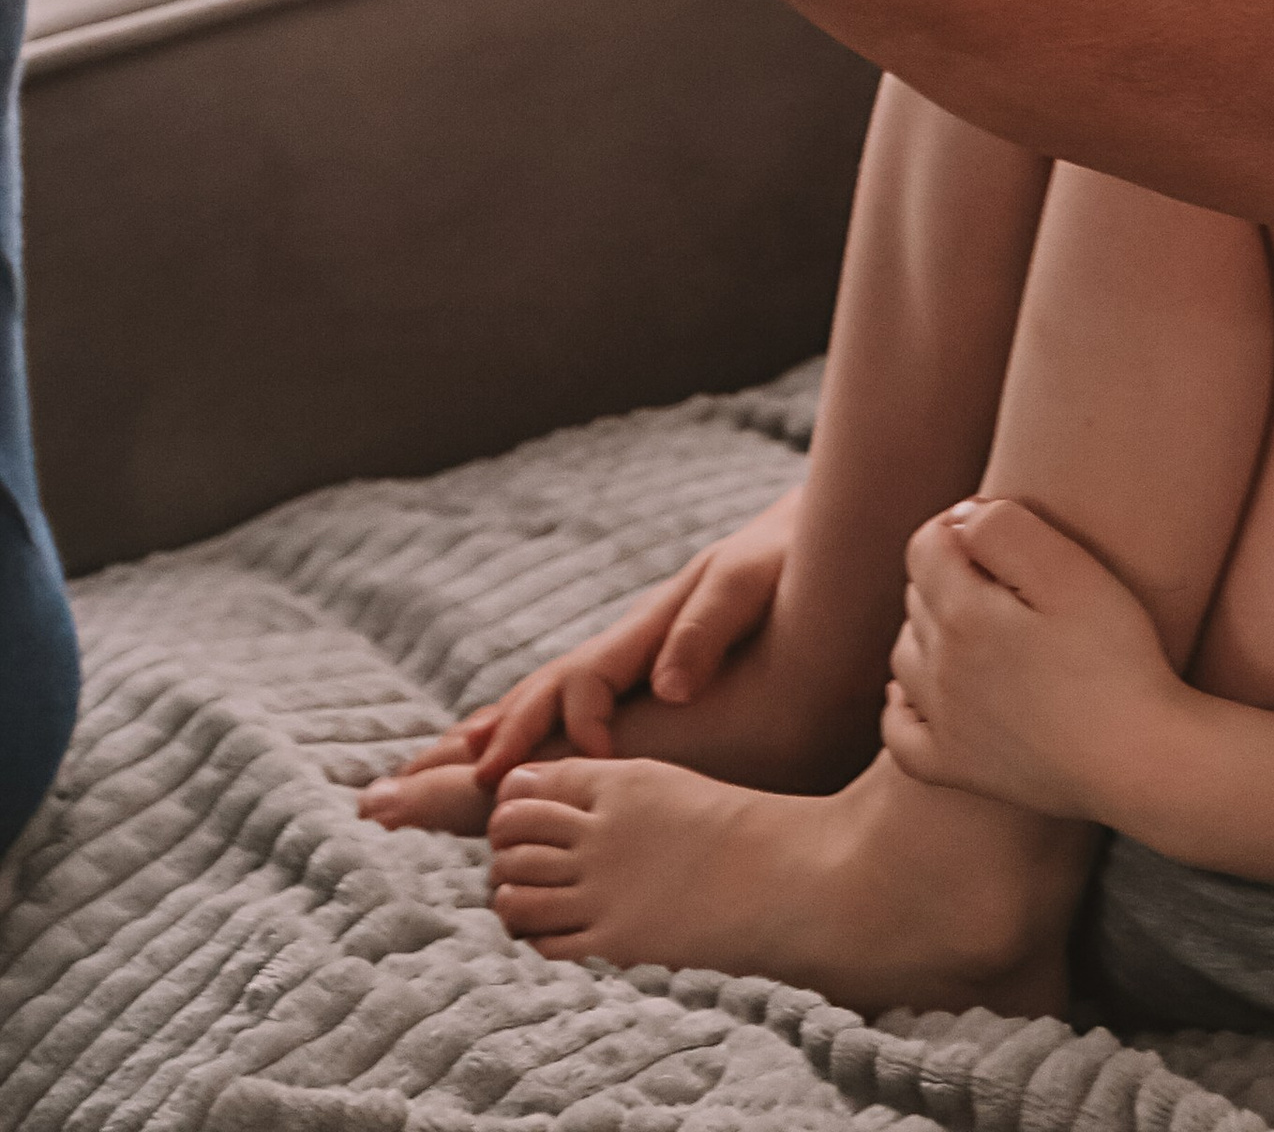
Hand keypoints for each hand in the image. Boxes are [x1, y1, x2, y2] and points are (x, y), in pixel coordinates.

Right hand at [418, 488, 801, 785]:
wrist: (804, 529)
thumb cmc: (784, 557)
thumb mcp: (755, 581)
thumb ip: (710, 626)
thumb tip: (668, 687)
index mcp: (647, 628)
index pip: (587, 680)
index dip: (577, 723)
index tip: (590, 763)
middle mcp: (623, 645)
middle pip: (539, 692)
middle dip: (489, 738)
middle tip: (431, 785)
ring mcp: (624, 658)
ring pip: (539, 699)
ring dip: (485, 733)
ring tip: (426, 773)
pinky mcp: (638, 671)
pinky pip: (563, 706)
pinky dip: (517, 729)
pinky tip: (494, 756)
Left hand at [883, 497, 1183, 826]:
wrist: (1138, 760)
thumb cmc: (1115, 659)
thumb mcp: (1071, 571)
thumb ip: (1006, 529)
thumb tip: (961, 520)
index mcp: (962, 614)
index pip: (925, 545)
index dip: (960, 523)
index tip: (1004, 529)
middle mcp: (938, 669)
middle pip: (918, 595)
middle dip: (951, 572)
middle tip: (1010, 578)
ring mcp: (943, 724)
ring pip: (906, 654)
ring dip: (930, 629)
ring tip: (981, 624)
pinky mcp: (954, 769)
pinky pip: (898, 733)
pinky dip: (904, 705)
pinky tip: (924, 694)